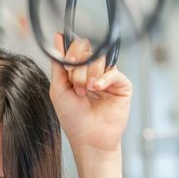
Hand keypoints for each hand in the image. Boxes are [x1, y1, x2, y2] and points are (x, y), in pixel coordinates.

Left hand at [49, 34, 132, 159]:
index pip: (76, 49)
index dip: (71, 53)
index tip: (67, 66)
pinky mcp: (121, 85)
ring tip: (85, 91)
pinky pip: (113, 71)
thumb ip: (58, 65)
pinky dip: (103, 78)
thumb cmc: (73, 118)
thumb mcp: (58, 89)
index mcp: (77, 72)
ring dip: (89, 75)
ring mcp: (107, 77)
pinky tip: (97, 88)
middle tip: (76, 85)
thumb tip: (57, 38)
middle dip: (79, 67)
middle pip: (88, 51)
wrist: (89, 138)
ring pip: (100, 59)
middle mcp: (93, 72)